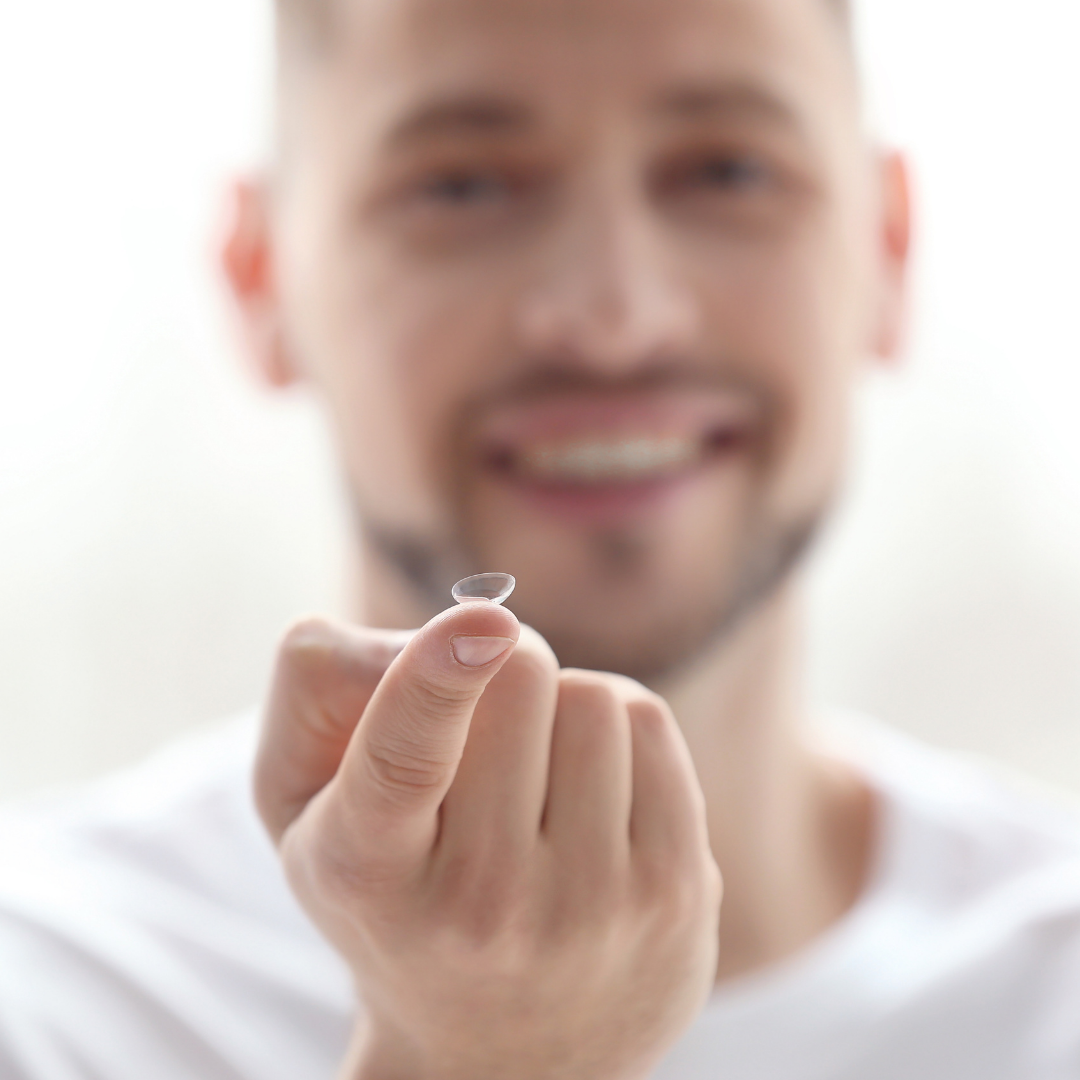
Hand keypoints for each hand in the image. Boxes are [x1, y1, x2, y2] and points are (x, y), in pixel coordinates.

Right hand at [255, 605, 721, 1079]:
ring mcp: (589, 909)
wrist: (503, 1053)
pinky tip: (587, 789)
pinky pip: (646, 723)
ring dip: (557, 701)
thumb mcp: (307, 813)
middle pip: (518, 680)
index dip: (439, 676)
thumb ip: (317, 690)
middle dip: (498, 664)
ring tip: (534, 772)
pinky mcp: (673, 896)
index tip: (481, 618)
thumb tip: (461, 625)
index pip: (405, 759)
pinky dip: (612, 727)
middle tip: (484, 723)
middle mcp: (482, 906)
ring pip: (590, 695)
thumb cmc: (394, 896)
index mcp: (370, 875)